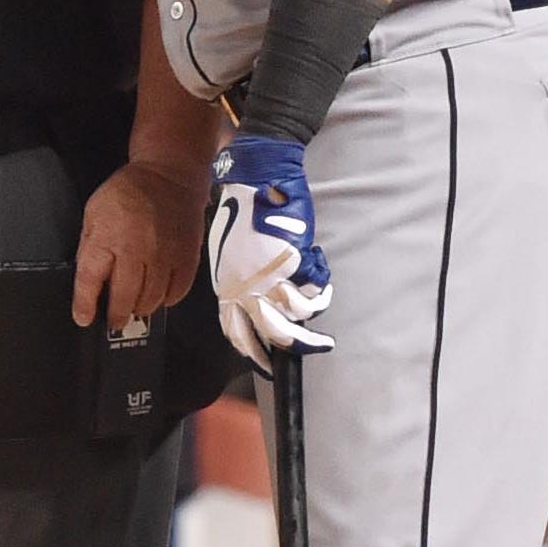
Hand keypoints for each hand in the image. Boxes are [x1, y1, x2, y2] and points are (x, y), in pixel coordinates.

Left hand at [74, 159, 208, 328]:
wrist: (169, 176)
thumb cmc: (126, 195)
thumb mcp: (94, 215)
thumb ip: (91, 248)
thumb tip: (88, 282)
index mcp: (107, 237)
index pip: (90, 279)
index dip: (85, 304)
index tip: (84, 319)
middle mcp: (136, 250)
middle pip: (125, 297)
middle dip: (117, 315)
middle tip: (114, 321)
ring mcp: (165, 255)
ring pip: (152, 299)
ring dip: (141, 309)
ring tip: (135, 309)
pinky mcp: (188, 257)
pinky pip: (178, 291)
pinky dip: (167, 300)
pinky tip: (159, 297)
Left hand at [205, 134, 332, 369]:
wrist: (255, 182)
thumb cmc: (242, 214)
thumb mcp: (228, 255)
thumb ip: (238, 282)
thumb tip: (255, 305)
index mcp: (226, 287)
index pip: (237, 333)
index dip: (255, 353)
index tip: (269, 364)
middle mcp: (245, 288)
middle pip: (274, 334)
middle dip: (300, 345)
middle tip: (321, 346)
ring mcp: (269, 276)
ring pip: (299, 314)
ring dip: (315, 308)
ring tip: (320, 295)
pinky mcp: (292, 262)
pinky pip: (314, 287)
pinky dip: (322, 281)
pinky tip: (319, 263)